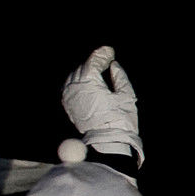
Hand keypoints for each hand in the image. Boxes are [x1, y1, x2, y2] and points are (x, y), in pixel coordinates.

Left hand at [59, 45, 143, 166]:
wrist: (108, 143)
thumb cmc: (120, 120)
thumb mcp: (126, 96)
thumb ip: (119, 77)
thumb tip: (114, 66)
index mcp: (89, 81)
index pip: (94, 61)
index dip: (103, 54)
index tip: (110, 52)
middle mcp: (75, 87)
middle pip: (83, 67)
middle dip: (94, 62)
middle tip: (106, 59)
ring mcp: (70, 97)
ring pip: (75, 77)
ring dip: (85, 72)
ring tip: (97, 71)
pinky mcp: (69, 106)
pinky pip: (70, 87)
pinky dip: (78, 82)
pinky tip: (87, 83)